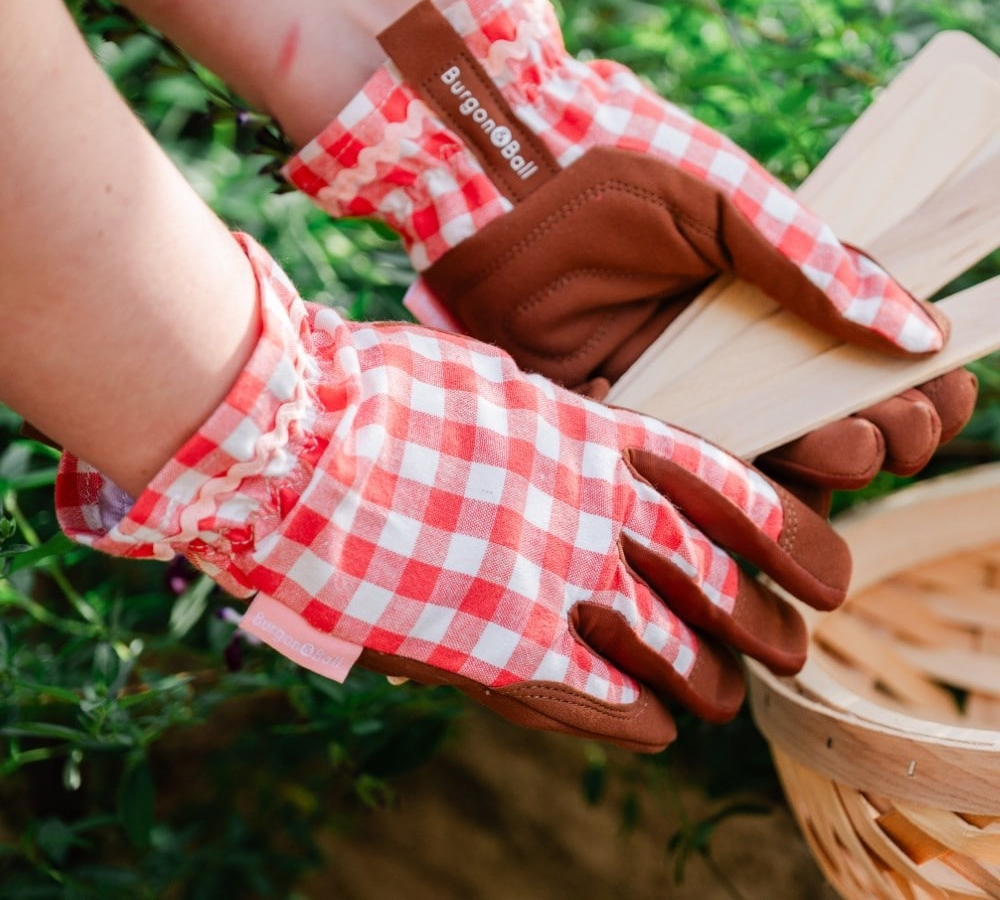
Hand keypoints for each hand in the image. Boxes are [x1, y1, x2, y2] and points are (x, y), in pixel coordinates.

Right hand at [57, 233, 849, 751]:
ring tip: (717, 692)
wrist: (289, 438)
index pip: (742, 492)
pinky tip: (650, 722)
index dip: (798, 537)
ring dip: (711, 681)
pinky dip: (641, 719)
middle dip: (770, 625)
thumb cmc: (380, 393)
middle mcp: (593, 510)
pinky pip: (607, 704)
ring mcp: (551, 583)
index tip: (821, 567)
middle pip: (730, 589)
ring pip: (685, 659)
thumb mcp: (491, 386)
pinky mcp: (497, 649)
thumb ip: (559, 426)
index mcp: (596, 435)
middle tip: (779, 642)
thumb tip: (598, 451)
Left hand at [282, 0, 969, 499]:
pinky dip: (706, 468)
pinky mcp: (609, 417)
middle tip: (885, 429)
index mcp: (766, 301)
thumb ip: (817, 269)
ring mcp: (671, 392)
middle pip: (822, 427)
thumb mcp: (731, 209)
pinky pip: (670, 467)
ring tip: (840, 449)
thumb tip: (923, 331)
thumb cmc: (617, 169)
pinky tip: (727, 448)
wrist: (501, 177)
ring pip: (757, 463)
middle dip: (877, 439)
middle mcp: (725, 356)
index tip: (938, 395)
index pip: (861, 363)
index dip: (913, 390)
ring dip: (812, 469)